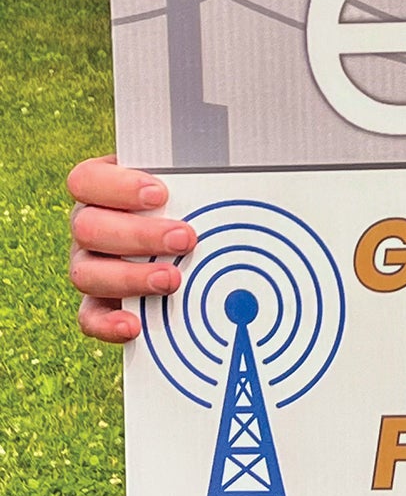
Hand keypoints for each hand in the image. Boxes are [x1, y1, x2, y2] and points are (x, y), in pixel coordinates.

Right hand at [67, 154, 196, 342]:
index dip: (118, 188)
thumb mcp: (191, 178)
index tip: (160, 195)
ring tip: (172, 280)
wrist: (195, 232)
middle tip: (185, 239)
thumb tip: (229, 170)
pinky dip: (108, 323)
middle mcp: (89, 224)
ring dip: (131, 278)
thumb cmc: (191, 194)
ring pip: (86, 273)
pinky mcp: (99, 301)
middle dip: (140, 235)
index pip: (86, 180)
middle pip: (88, 228)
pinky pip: (90, 316)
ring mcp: (90, 264)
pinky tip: (134, 325)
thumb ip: (195, 172)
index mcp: (102, 185)